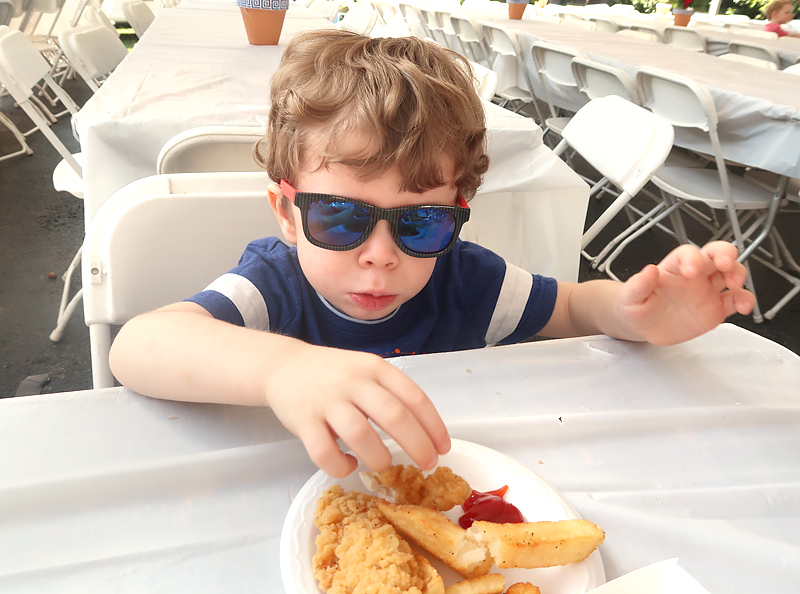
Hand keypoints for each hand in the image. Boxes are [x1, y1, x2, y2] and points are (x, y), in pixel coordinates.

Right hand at [263, 342, 450, 477]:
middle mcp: (353, 382)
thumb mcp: (365, 369)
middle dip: (417, 445)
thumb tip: (424, 433)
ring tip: (383, 464)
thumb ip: (390, 393)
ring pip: (360, 435)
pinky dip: (341, 466)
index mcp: (375, 368)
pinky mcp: (303, 420)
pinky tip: (347, 465)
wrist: (283, 365)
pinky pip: (324, 452)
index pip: (413, 396)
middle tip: (426, 464)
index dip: (433, 426)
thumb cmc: (333, 374)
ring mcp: (327, 401)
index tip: (443, 447)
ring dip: (379, 457)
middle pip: (394, 416)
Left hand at [617, 241, 755, 345]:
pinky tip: (743, 307)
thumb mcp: (630, 297)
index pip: (688, 253)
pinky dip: (744, 301)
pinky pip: (736, 300)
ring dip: (739, 274)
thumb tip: (649, 271)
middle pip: (716, 253)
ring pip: (731, 273)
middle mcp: (695, 275)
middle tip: (726, 264)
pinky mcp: (716, 308)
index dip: (692, 258)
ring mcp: (707, 290)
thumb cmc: (635, 306)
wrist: (641, 327)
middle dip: (726, 254)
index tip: (690, 271)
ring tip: (735, 284)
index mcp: (674, 267)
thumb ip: (639, 284)